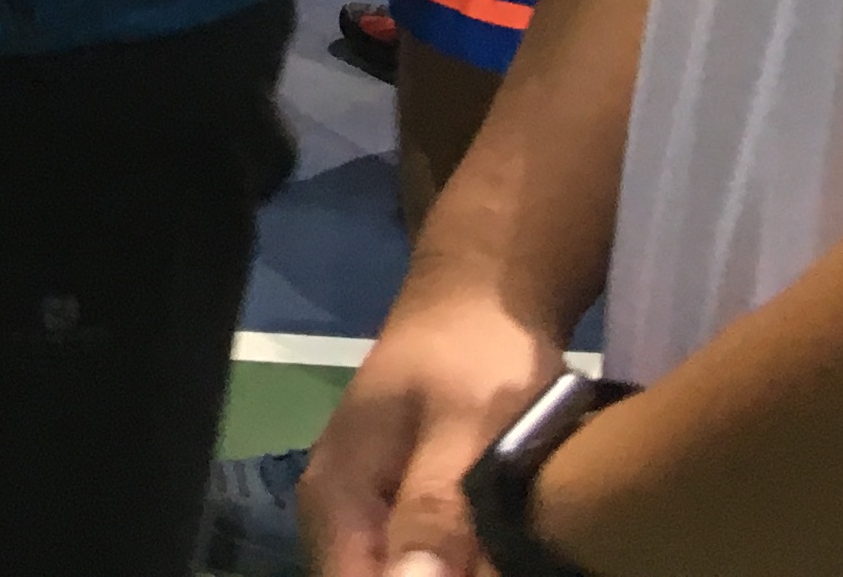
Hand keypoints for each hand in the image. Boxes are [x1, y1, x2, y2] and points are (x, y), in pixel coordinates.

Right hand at [303, 285, 562, 573]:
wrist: (481, 295)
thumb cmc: (472, 353)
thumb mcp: (465, 428)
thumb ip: (434, 507)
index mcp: (337, 496)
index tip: (475, 575)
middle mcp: (338, 512)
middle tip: (501, 560)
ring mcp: (369, 508)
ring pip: (401, 576)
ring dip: (452, 573)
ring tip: (505, 552)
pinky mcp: (404, 505)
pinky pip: (419, 563)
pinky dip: (459, 566)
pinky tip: (498, 554)